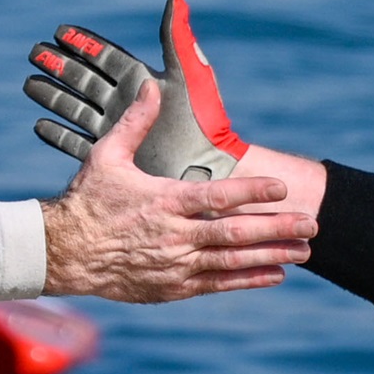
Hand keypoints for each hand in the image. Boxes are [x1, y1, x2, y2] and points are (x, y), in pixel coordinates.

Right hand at [24, 0, 247, 180]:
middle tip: (35, 53)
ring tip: (30, 84)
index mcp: (141, 82)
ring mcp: (116, 130)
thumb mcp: (188, 74)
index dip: (84, 44)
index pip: (105, 57)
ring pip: (75, 108)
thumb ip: (176, 37)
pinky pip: (75, 142)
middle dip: (60, 67)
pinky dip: (57, 134)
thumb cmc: (203, 122)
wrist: (206, 169)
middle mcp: (125, 104)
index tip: (60, 32)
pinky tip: (39, 126)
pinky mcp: (113, 156)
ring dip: (52, 96)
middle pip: (84, 81)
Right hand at [39, 88, 310, 301]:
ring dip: (272, 255)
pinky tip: (276, 274)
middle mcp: (174, 236)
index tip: (281, 187)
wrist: (62, 253)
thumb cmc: (87, 202)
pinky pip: (218, 284)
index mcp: (164, 201)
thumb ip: (135, 122)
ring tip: (305, 250)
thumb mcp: (106, 156)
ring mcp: (175, 265)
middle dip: (277, 227)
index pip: (217, 196)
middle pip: (235, 232)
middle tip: (311, 221)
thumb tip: (150, 86)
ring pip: (232, 261)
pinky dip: (249, 279)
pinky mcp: (172, 287)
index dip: (253, 191)